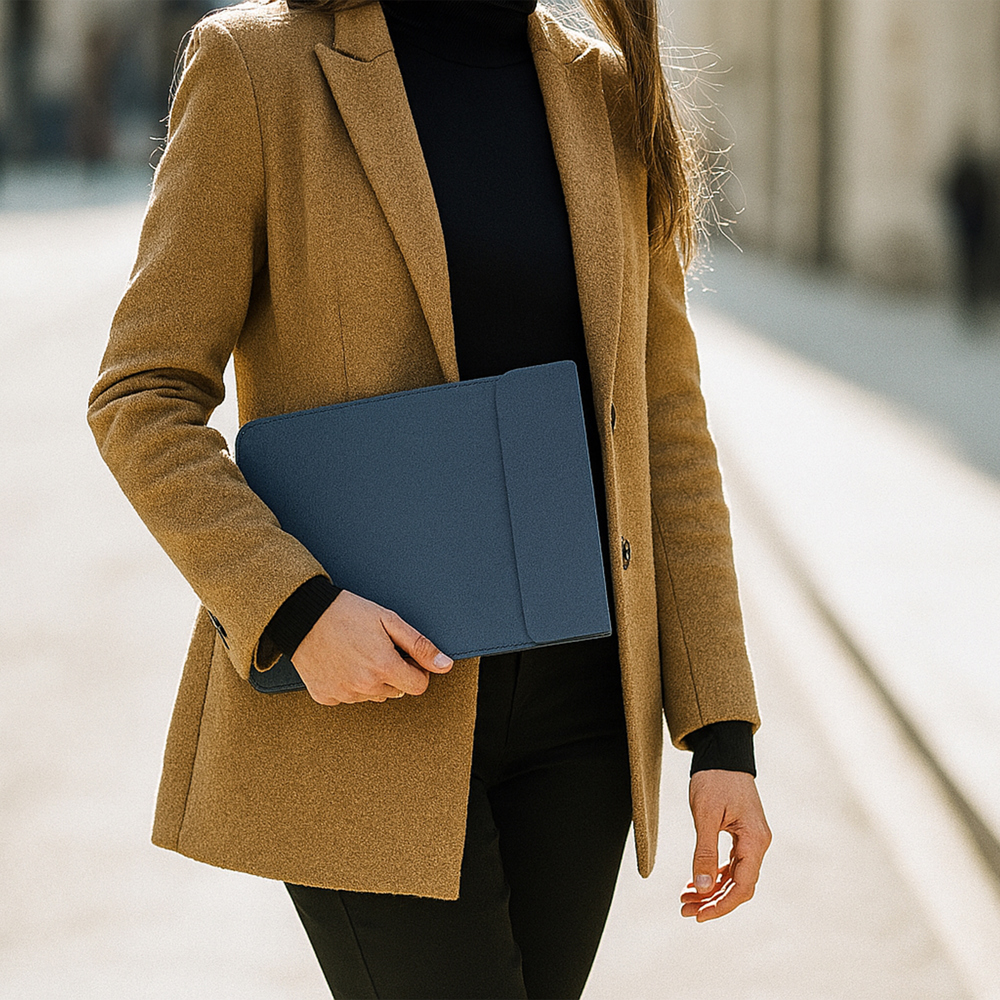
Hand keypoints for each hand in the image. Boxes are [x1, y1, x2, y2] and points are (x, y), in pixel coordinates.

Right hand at [291, 589, 453, 705]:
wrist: (303, 615)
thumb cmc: (347, 613)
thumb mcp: (389, 621)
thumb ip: (420, 646)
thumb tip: (445, 665)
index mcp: (384, 668)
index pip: (419, 686)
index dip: (416, 669)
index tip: (404, 655)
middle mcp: (365, 687)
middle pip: (396, 691)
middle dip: (393, 672)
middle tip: (377, 648)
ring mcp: (344, 694)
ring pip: (373, 695)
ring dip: (372, 680)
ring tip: (356, 653)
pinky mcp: (326, 697)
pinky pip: (349, 697)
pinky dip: (349, 683)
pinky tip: (340, 662)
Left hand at [681, 769, 770, 920]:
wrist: (722, 752)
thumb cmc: (714, 779)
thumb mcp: (706, 815)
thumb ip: (705, 852)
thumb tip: (702, 888)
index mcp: (755, 840)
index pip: (742, 886)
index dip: (721, 905)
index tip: (699, 916)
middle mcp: (758, 843)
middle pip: (739, 886)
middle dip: (713, 901)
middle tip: (685, 910)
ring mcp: (751, 839)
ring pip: (733, 876)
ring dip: (711, 890)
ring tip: (685, 900)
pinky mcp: (742, 834)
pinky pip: (731, 863)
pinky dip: (713, 874)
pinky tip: (695, 882)